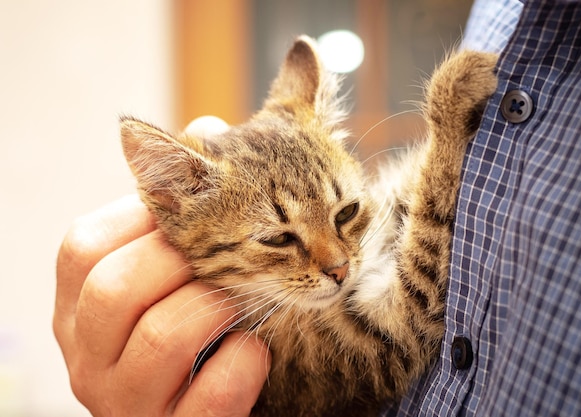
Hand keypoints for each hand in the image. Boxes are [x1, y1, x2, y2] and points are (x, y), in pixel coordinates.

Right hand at [53, 117, 270, 416]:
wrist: (207, 405)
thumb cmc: (194, 321)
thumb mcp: (178, 264)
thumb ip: (185, 202)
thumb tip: (206, 126)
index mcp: (80, 304)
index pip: (85, 245)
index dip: (145, 216)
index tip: (196, 213)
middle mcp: (88, 355)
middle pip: (114, 286)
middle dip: (182, 258)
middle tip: (225, 256)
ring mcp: (127, 402)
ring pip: (163, 336)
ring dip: (217, 304)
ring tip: (243, 297)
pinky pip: (212, 393)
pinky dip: (246, 360)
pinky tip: (256, 350)